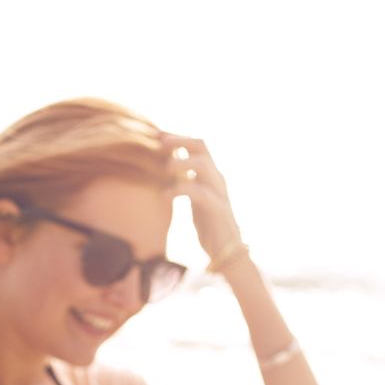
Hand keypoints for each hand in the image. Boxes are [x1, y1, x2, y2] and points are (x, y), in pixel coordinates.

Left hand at [164, 133, 241, 260]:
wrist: (228, 251)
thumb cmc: (208, 224)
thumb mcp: (194, 197)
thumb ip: (186, 180)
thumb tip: (167, 166)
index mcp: (211, 174)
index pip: (196, 145)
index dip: (177, 136)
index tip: (156, 133)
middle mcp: (217, 178)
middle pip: (201, 145)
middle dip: (179, 140)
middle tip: (159, 143)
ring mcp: (219, 192)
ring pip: (202, 165)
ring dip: (180, 162)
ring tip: (164, 169)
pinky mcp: (217, 209)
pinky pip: (199, 193)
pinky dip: (180, 190)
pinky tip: (164, 195)